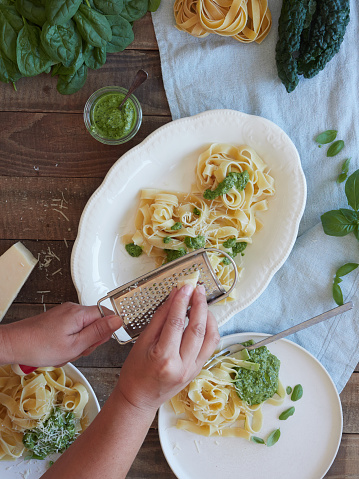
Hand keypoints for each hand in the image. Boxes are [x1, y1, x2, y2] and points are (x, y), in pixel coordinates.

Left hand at [1, 302, 121, 366]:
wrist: (14, 344)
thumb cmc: (39, 347)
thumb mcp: (75, 345)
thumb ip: (99, 332)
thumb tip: (118, 320)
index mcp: (79, 313)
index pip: (107, 315)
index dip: (105, 332)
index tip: (94, 343)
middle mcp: (73, 309)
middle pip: (96, 323)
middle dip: (89, 341)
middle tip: (76, 350)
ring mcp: (65, 313)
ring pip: (84, 329)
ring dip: (79, 343)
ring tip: (65, 351)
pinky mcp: (59, 319)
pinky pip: (74, 330)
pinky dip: (70, 342)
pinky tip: (60, 349)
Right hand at [116, 284, 219, 411]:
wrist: (139, 399)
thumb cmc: (135, 373)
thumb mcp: (142, 343)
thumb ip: (160, 318)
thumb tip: (173, 298)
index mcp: (164, 358)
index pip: (177, 323)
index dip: (182, 301)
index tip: (184, 287)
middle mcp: (182, 366)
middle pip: (197, 329)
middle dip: (199, 304)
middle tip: (197, 289)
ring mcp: (193, 369)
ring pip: (209, 337)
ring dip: (208, 316)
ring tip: (202, 301)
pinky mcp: (198, 370)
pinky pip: (210, 346)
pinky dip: (210, 329)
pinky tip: (204, 319)